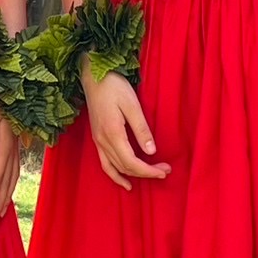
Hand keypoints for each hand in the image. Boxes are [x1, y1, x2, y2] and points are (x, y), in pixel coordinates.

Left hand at [0, 92, 19, 223]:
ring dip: (6, 195)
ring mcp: (15, 144)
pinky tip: (6, 187)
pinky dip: (10, 182)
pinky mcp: (14, 140)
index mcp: (5, 142)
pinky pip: (15, 168)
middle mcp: (13, 146)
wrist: (9, 78)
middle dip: (0, 201)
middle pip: (8, 180)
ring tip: (0, 212)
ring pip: (13, 176)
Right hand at [82, 71, 170, 190]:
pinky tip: (124, 181)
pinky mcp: (97, 138)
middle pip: (126, 167)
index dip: (149, 171)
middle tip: (164, 170)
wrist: (92, 76)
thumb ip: (141, 129)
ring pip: (115, 168)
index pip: (132, 162)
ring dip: (133, 175)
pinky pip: (105, 164)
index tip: (164, 171)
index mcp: (113, 134)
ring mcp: (98, 141)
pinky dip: (115, 175)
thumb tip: (151, 152)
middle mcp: (103, 141)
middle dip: (146, 173)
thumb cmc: (113, 86)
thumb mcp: (132, 104)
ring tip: (151, 176)